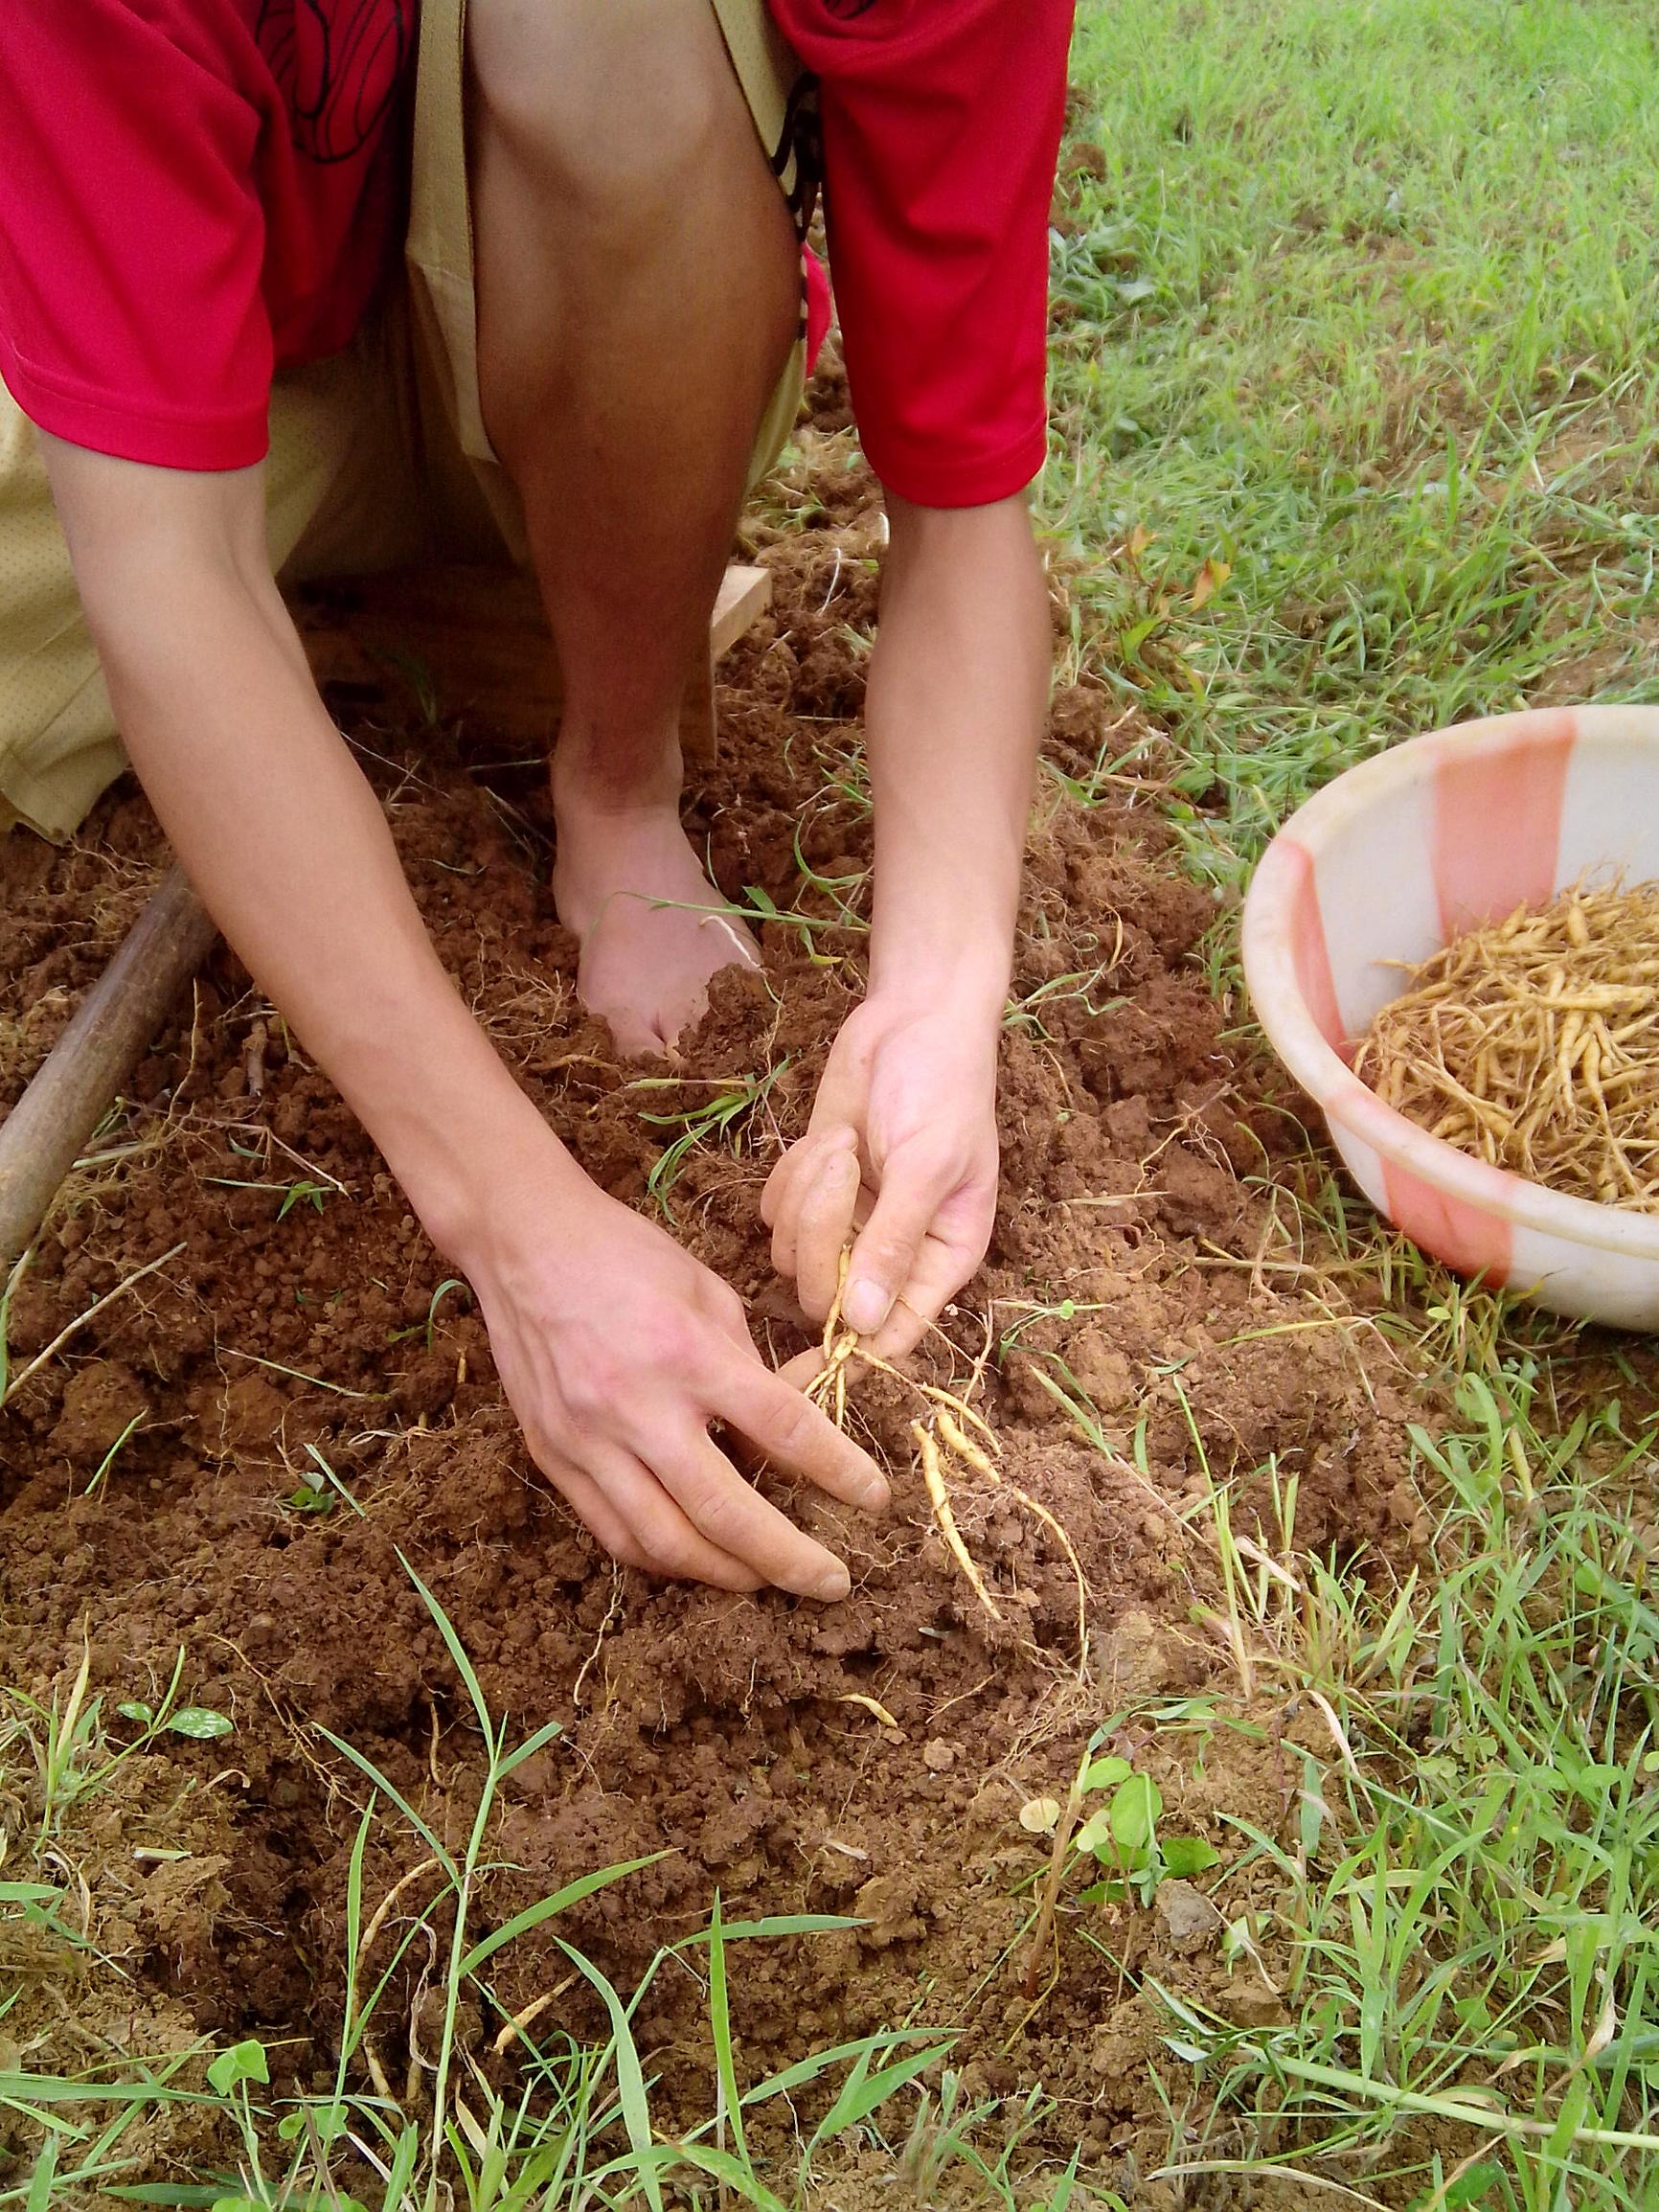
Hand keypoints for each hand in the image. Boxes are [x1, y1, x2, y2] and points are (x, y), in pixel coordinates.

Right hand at [459, 1166, 888, 1594]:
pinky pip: (612, 1531)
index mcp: (689, 1352)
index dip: (838, 1472)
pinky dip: (662, 1557)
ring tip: (765, 1580)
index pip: (782, 1430)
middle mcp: (636, 1406)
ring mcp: (587, 1439)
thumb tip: (786, 1436)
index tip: (874, 1500)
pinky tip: (697, 1560)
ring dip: (724, 1574)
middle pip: (725, 1511)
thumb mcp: (707, 1291)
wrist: (522, 1241)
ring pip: (664, 1541)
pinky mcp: (551, 1457)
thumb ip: (748, 1367)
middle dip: (786, 1559)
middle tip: (831, 1582)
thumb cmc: (625, 1254)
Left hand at [762, 993, 1000, 1358]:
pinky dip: (792, 1174)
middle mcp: (892, 1255)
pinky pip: (774, 1215)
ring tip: (846, 1143)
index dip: (850, 1359)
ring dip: (808, 1194)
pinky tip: (829, 1138)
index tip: (803, 1374)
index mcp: (942, 1260)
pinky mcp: (811, 1193)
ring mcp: (847, 1225)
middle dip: (823, 1235)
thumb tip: (867, 1324)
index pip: (894, 1338)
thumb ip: (894, 1242)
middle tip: (845, 1169)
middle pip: (829, 1297)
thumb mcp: (928, 1164)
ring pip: (793, 1255)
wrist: (912, 1020)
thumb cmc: (942, 1089)